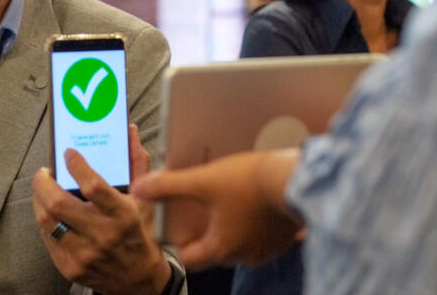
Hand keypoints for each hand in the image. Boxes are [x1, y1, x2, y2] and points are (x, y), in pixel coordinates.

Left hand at [32, 125, 170, 294]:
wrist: (139, 279)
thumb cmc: (141, 232)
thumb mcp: (146, 198)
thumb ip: (137, 162)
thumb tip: (130, 131)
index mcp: (123, 215)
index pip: (94, 187)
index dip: (77, 166)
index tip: (69, 153)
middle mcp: (103, 236)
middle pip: (59, 204)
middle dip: (44, 183)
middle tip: (45, 172)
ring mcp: (84, 254)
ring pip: (47, 221)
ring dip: (39, 200)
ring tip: (43, 189)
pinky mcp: (70, 268)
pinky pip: (47, 239)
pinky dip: (45, 220)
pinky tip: (49, 211)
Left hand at [132, 149, 301, 269]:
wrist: (297, 177)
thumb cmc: (250, 182)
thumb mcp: (204, 180)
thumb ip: (169, 186)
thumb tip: (140, 189)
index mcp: (221, 249)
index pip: (188, 258)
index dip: (176, 242)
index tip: (173, 225)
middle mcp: (245, 256)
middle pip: (213, 248)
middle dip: (204, 228)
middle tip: (198, 205)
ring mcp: (267, 249)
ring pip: (238, 240)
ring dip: (230, 223)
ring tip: (225, 198)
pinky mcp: (284, 237)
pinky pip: (260, 233)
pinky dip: (252, 220)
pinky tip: (251, 198)